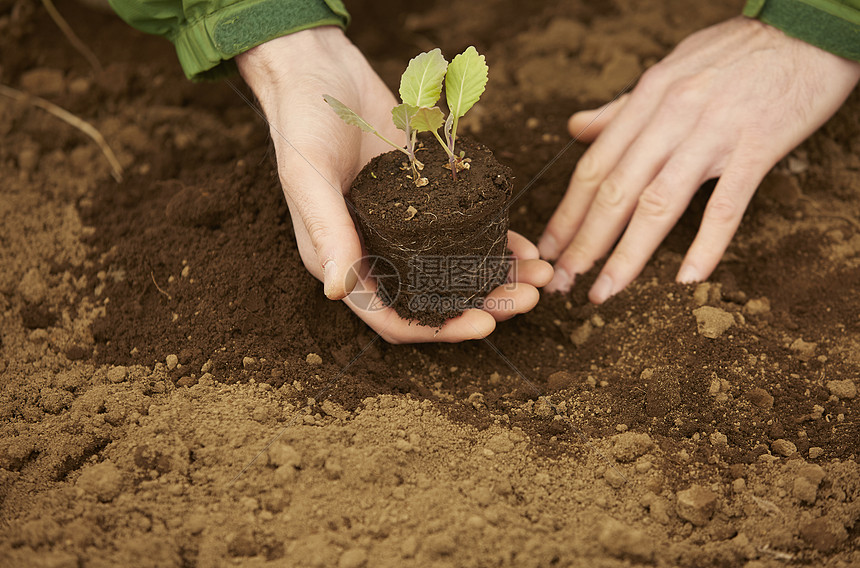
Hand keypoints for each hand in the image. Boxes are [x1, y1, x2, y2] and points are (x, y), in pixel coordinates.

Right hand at [237, 28, 550, 342]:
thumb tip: (338, 290)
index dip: (438, 329)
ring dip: (498, 276)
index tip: (486, 325)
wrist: (319, 70)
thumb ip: (326, 231)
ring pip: (457, 266)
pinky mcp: (426, 195)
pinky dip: (495, 239)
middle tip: (528, 299)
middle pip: (436, 297)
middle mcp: (377, 250)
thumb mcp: (307, 176)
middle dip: (485, 304)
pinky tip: (525, 244)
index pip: (393, 316)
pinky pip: (464, 226)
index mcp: (343, 260)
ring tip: (540, 274)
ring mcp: (405, 225)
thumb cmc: (302, 124)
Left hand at [539, 17, 859, 301]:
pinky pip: (726, 206)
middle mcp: (671, 118)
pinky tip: (686, 279)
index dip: (567, 213)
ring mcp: (713, 134)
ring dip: (627, 255)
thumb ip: (621, 109)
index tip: (548, 248)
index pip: (594, 167)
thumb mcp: (669, 68)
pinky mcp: (757, 148)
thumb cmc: (738, 51)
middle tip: (563, 281)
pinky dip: (706, 245)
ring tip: (604, 291)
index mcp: (646, 100)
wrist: (808, 31)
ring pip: (658, 204)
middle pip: (615, 191)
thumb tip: (576, 129)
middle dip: (584, 243)